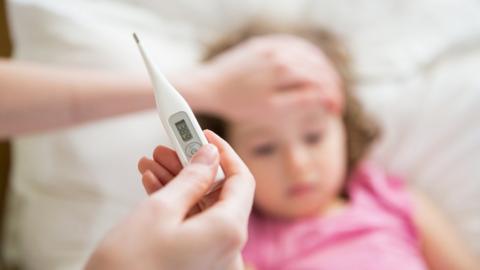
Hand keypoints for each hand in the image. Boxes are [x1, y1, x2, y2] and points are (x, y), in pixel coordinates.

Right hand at [86, 130, 254, 269]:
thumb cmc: (128, 265)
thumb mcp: (160, 210)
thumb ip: (192, 178)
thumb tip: (210, 155)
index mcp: (228, 231)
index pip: (241, 179)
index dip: (224, 153)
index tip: (204, 134)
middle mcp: (228, 247)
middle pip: (220, 193)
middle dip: (192, 166)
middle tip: (168, 146)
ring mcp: (213, 258)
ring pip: (203, 208)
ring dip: (179, 183)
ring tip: (151, 163)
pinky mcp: (197, 263)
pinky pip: (194, 226)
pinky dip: (176, 206)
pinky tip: (153, 184)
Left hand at [199, 34, 340, 120]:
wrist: (210, 87)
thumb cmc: (238, 103)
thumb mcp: (271, 110)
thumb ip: (300, 101)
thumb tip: (324, 97)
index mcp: (284, 70)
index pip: (320, 81)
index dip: (332, 96)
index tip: (336, 110)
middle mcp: (280, 52)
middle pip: (318, 65)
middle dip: (331, 84)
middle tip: (335, 101)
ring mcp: (271, 45)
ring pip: (308, 53)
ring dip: (323, 69)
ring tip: (328, 86)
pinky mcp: (262, 43)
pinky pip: (293, 44)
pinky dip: (307, 55)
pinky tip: (311, 66)